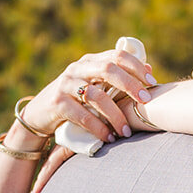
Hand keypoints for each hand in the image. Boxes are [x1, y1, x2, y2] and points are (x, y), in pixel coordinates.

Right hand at [14, 49, 158, 148]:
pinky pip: (82, 115)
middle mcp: (77, 69)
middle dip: (130, 84)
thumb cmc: (74, 100)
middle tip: (146, 101)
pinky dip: (98, 128)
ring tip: (126, 132)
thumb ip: (116, 77)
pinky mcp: (57, 103)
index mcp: (90, 61)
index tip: (153, 82)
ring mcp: (66, 84)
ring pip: (96, 96)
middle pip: (108, 69)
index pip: (117, 55)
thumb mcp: (93, 84)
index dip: (137, 66)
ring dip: (115, 115)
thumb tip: (150, 69)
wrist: (39, 115)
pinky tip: (109, 137)